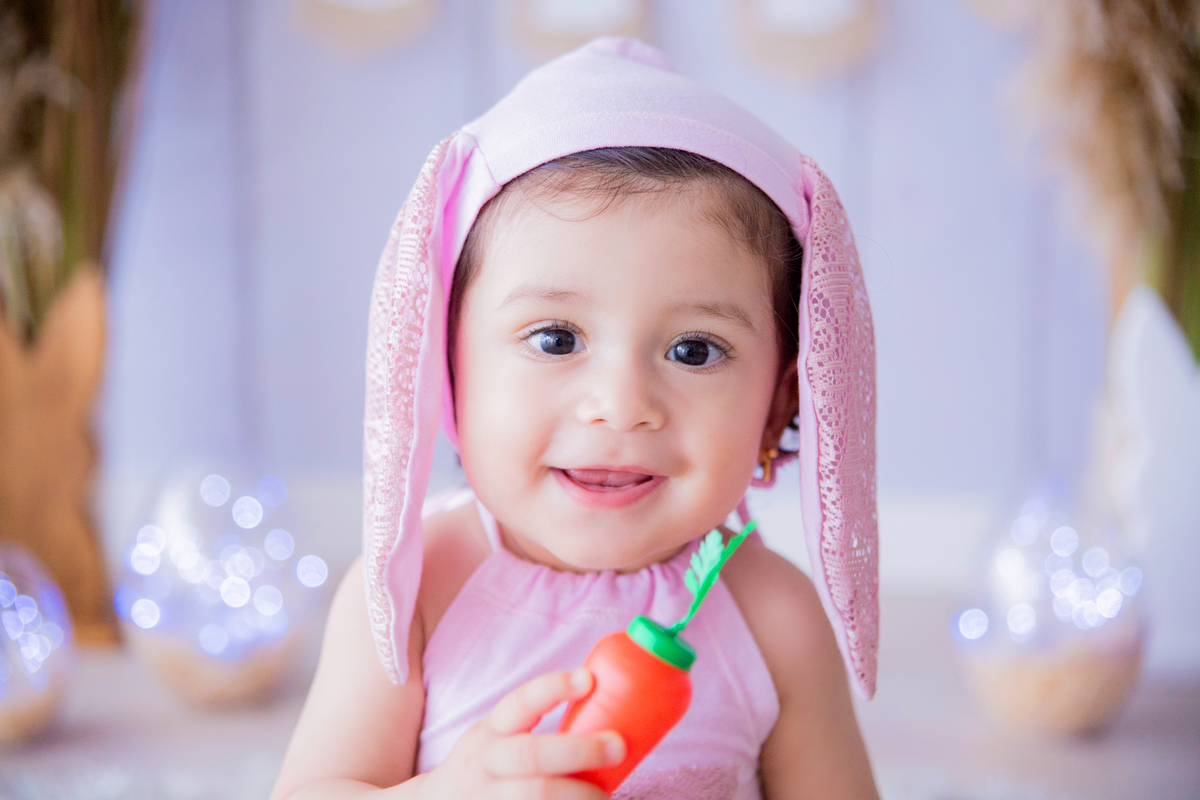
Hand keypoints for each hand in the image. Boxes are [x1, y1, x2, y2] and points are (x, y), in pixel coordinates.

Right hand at [414, 669, 625, 798]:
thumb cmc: (486, 765)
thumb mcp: (496, 736)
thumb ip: (534, 725)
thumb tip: (607, 701)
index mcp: (492, 732)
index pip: (520, 703)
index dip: (553, 688)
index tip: (588, 679)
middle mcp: (489, 763)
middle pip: (532, 754)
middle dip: (579, 749)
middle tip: (618, 745)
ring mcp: (491, 798)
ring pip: (536, 794)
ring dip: (578, 794)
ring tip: (605, 795)